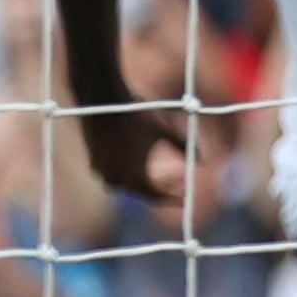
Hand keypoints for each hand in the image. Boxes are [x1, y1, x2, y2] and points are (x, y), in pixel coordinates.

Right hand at [75, 102, 193, 207]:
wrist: (100, 96)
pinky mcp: (93, 162)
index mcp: (133, 177)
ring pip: (127, 182)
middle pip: (141, 191)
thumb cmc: (135, 113)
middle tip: (177, 183)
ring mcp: (100, 172)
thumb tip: (204, 160)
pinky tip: (138, 159)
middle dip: (160, 188)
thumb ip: (184, 147)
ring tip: (160, 172)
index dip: (173, 198)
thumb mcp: (164, 129)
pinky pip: (114, 172)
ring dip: (143, 179)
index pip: (157, 197)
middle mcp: (115, 180)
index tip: (185, 199)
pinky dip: (128, 170)